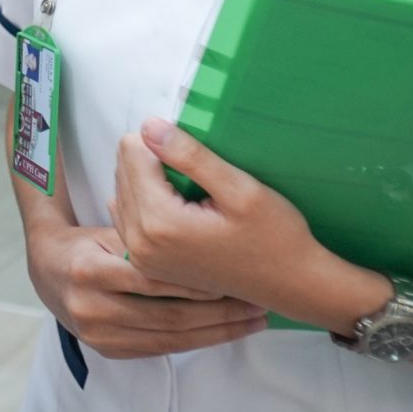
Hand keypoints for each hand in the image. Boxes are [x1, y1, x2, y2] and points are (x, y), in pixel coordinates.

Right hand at [24, 211, 266, 360]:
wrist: (47, 270)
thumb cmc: (87, 242)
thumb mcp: (110, 230)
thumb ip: (148, 238)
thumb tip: (203, 235)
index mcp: (89, 270)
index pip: (156, 281)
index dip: (199, 283)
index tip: (237, 280)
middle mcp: (90, 308)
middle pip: (169, 316)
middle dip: (220, 314)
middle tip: (257, 306)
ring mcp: (97, 334)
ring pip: (170, 338)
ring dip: (216, 333)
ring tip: (250, 322)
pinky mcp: (107, 350)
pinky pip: (160, 349)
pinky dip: (195, 341)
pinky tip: (222, 333)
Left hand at [111, 118, 380, 325]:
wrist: (290, 285)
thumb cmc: (275, 237)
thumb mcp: (241, 190)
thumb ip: (190, 156)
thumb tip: (148, 125)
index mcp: (158, 222)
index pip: (131, 151)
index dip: (164, 143)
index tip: (197, 158)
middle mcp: (138, 243)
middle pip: (123, 169)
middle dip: (155, 162)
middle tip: (200, 179)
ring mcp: (139, 257)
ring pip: (122, 190)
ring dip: (151, 182)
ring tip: (193, 195)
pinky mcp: (144, 264)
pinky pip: (127, 214)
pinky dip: (148, 203)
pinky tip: (182, 210)